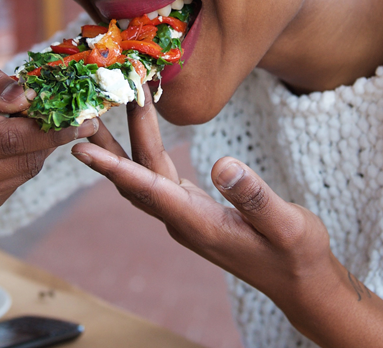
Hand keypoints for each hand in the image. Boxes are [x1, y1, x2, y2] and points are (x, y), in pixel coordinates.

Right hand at [0, 55, 108, 221]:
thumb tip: (24, 95)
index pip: (6, 136)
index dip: (50, 126)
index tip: (83, 115)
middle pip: (19, 158)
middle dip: (52, 136)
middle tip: (75, 117)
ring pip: (21, 174)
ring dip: (37, 149)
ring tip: (30, 126)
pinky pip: (11, 187)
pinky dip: (19, 165)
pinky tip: (6, 150)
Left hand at [70, 88, 382, 347]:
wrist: (301, 282)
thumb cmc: (297, 255)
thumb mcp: (285, 224)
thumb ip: (254, 196)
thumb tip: (222, 164)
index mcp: (199, 224)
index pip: (148, 190)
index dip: (114, 168)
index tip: (82, 148)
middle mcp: (183, 221)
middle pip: (137, 176)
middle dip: (115, 138)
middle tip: (95, 101)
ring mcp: (186, 216)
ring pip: (144, 176)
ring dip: (124, 143)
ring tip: (102, 109)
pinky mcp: (194, 209)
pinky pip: (158, 177)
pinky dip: (145, 151)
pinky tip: (142, 130)